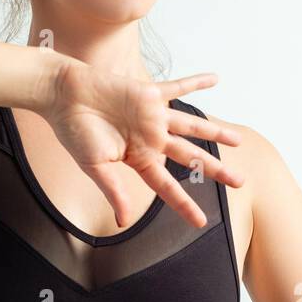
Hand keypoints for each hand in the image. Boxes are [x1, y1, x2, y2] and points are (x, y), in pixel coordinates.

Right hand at [40, 59, 244, 228]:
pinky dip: (196, 83)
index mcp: (138, 160)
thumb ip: (113, 191)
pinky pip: (178, 87)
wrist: (62, 93)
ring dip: (216, 132)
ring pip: (192, 126)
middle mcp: (151, 140)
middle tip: (240, 181)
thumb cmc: (73, 131)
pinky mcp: (149, 93)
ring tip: (238, 140)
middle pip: (190, 158)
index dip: (184, 205)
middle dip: (215, 170)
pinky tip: (216, 79)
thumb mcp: (94, 167)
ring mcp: (152, 117)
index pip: (167, 187)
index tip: (201, 222)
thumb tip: (123, 222)